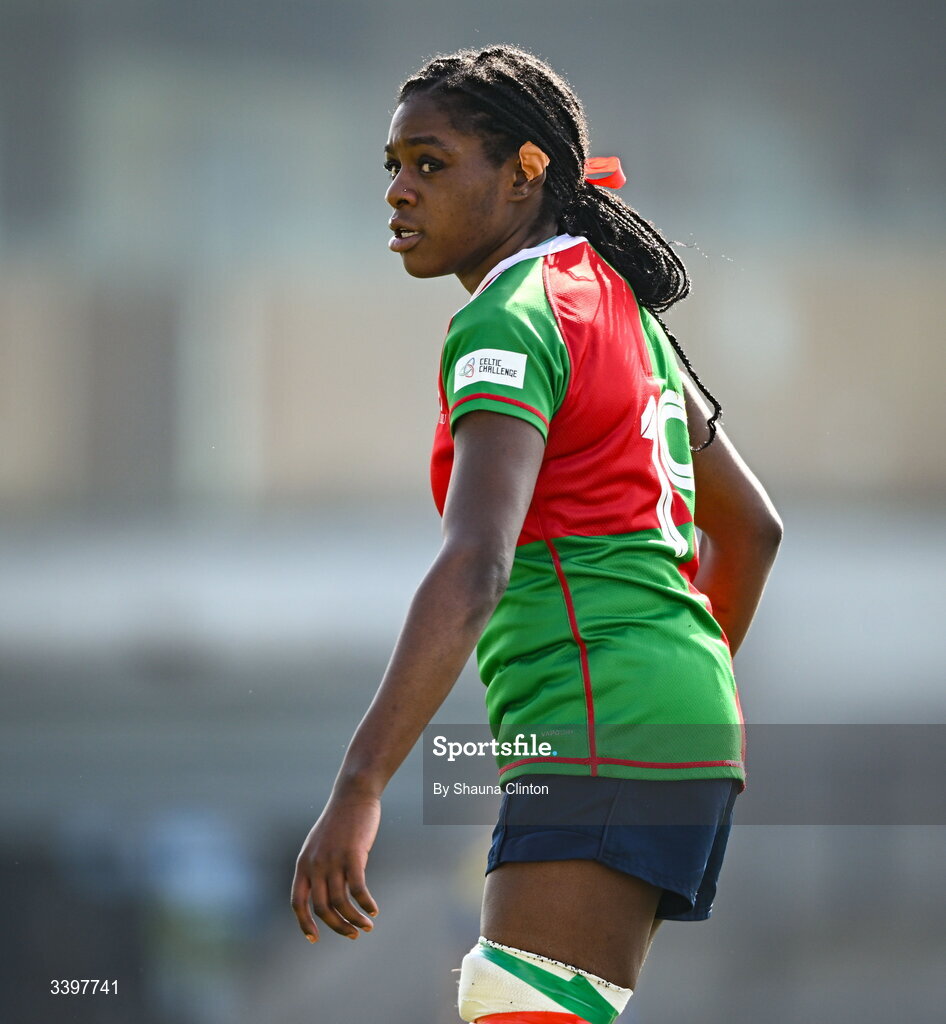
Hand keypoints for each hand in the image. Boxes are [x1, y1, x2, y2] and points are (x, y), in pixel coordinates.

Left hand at [290, 793, 380, 941]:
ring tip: (368, 925)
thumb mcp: (320, 844)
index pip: (297, 902)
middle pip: (322, 908)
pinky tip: (374, 909)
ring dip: (355, 919)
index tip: (314, 938)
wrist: (353, 794)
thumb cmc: (340, 821)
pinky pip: (358, 888)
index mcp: (303, 863)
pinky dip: (366, 903)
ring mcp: (333, 859)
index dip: (304, 924)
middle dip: (338, 926)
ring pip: (341, 902)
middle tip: (353, 934)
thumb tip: (326, 893)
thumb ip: (318, 867)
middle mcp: (315, 864)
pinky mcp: (353, 854)